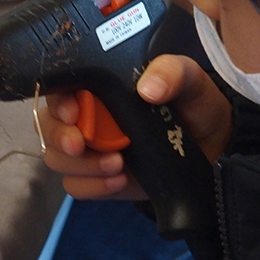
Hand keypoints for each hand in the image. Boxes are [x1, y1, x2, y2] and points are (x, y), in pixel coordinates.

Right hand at [40, 55, 231, 199]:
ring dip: (81, 166)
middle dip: (59, 138)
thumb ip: (171, 73)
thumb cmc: (192, 104)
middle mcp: (85, 117)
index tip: (72, 112)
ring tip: (116, 165)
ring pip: (58, 160)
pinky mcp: (97, 178)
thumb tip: (148, 88)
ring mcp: (89, 150)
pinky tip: (118, 181)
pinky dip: (93, 187)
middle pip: (48, 128)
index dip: (58, 101)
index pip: (60, 88)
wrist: (210, 145)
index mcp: (97, 86)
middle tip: (81, 145)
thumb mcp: (189, 79)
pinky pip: (77, 187)